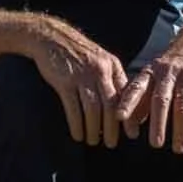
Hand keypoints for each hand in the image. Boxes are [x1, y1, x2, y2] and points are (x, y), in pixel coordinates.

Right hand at [32, 32, 129, 148]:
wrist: (50, 37)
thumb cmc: (77, 53)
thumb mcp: (100, 60)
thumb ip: (112, 79)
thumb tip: (123, 106)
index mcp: (112, 66)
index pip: (126, 96)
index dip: (130, 117)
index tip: (132, 134)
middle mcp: (100, 71)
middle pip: (111, 105)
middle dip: (112, 128)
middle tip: (112, 144)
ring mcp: (82, 75)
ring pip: (93, 108)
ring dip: (94, 129)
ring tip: (93, 141)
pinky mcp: (64, 81)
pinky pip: (73, 107)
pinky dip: (77, 124)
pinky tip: (77, 134)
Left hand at [115, 28, 182, 152]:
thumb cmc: (171, 63)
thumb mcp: (153, 73)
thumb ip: (142, 96)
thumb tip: (129, 121)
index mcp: (151, 72)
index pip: (137, 87)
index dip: (128, 102)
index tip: (119, 118)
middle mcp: (168, 74)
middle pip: (161, 100)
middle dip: (158, 123)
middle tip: (155, 144)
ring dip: (180, 129)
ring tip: (178, 148)